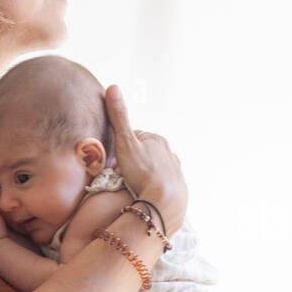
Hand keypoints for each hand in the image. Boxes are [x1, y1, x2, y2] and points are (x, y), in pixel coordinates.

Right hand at [103, 84, 187, 233]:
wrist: (163, 204)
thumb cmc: (142, 172)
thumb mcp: (125, 142)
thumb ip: (119, 117)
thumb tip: (113, 86)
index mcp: (156, 139)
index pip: (132, 138)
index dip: (120, 149)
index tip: (114, 162)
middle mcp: (169, 152)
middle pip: (142, 154)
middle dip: (131, 163)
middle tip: (121, 177)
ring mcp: (175, 170)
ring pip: (152, 170)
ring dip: (141, 176)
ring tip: (133, 188)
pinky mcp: (178, 188)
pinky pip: (160, 185)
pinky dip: (152, 188)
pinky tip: (145, 195)